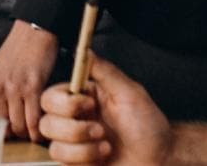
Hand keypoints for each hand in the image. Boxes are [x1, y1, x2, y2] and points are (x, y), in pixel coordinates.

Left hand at [0, 20, 56, 140]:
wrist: (32, 36)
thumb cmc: (11, 57)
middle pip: (2, 127)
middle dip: (11, 133)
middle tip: (17, 132)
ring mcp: (15, 89)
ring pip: (18, 126)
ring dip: (24, 133)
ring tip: (28, 131)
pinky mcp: (33, 88)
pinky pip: (33, 120)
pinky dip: (36, 131)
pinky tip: (37, 132)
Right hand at [40, 58, 169, 165]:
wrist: (160, 160)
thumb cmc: (150, 128)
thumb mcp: (130, 93)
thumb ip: (105, 71)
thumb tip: (86, 51)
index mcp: (85, 99)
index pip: (52, 96)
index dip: (65, 102)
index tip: (89, 104)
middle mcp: (76, 120)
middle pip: (46, 120)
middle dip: (73, 128)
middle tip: (100, 130)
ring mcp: (75, 143)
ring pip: (52, 144)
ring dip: (82, 146)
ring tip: (105, 145)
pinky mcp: (76, 162)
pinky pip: (61, 160)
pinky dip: (84, 159)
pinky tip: (102, 156)